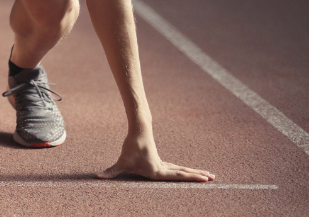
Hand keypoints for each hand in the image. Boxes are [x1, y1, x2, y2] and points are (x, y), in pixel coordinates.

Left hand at [96, 133, 212, 181]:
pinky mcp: (161, 161)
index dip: (191, 178)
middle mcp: (163, 168)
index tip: (205, 179)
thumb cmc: (130, 148)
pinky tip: (191, 173)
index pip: (177, 175)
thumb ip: (110, 172)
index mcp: (157, 171)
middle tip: (213, 178)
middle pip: (184, 172)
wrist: (137, 131)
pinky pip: (177, 168)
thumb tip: (97, 177)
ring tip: (209, 175)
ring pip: (182, 169)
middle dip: (198, 176)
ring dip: (194, 172)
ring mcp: (163, 164)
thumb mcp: (121, 162)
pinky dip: (186, 171)